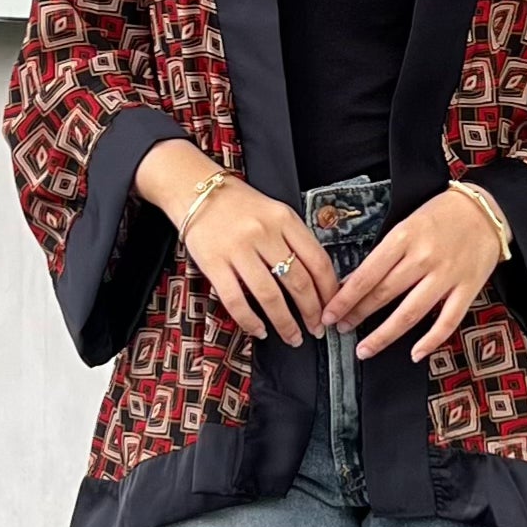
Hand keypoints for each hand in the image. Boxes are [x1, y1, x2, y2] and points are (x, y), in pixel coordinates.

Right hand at [133, 142, 335, 346]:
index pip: (318, 260)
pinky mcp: (214, 263)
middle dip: (312, 312)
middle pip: (298, 281)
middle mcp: (264, 233)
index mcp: (284, 219)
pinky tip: (259, 330)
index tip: (332, 307)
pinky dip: (250, 321)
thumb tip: (317, 279)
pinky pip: (236, 300)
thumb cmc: (238, 204)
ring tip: (292, 336)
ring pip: (270, 296)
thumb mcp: (275, 212)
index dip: (328, 291)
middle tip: (316, 329)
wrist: (195, 189)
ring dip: (285, 323)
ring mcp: (238, 249)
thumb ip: (294, 240)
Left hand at [325, 188, 503, 362]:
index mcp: (403, 236)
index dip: (345, 298)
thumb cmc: (442, 215)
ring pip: (410, 313)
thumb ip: (386, 253)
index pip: (367, 274)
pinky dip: (431, 341)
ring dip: (384, 335)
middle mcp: (424, 257)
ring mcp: (447, 275)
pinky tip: (415, 353)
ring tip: (365, 349)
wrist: (485, 210)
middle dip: (357, 315)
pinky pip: (448, 321)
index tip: (329, 314)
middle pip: (384, 294)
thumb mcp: (407, 224)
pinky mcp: (468, 288)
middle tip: (340, 330)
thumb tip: (356, 282)